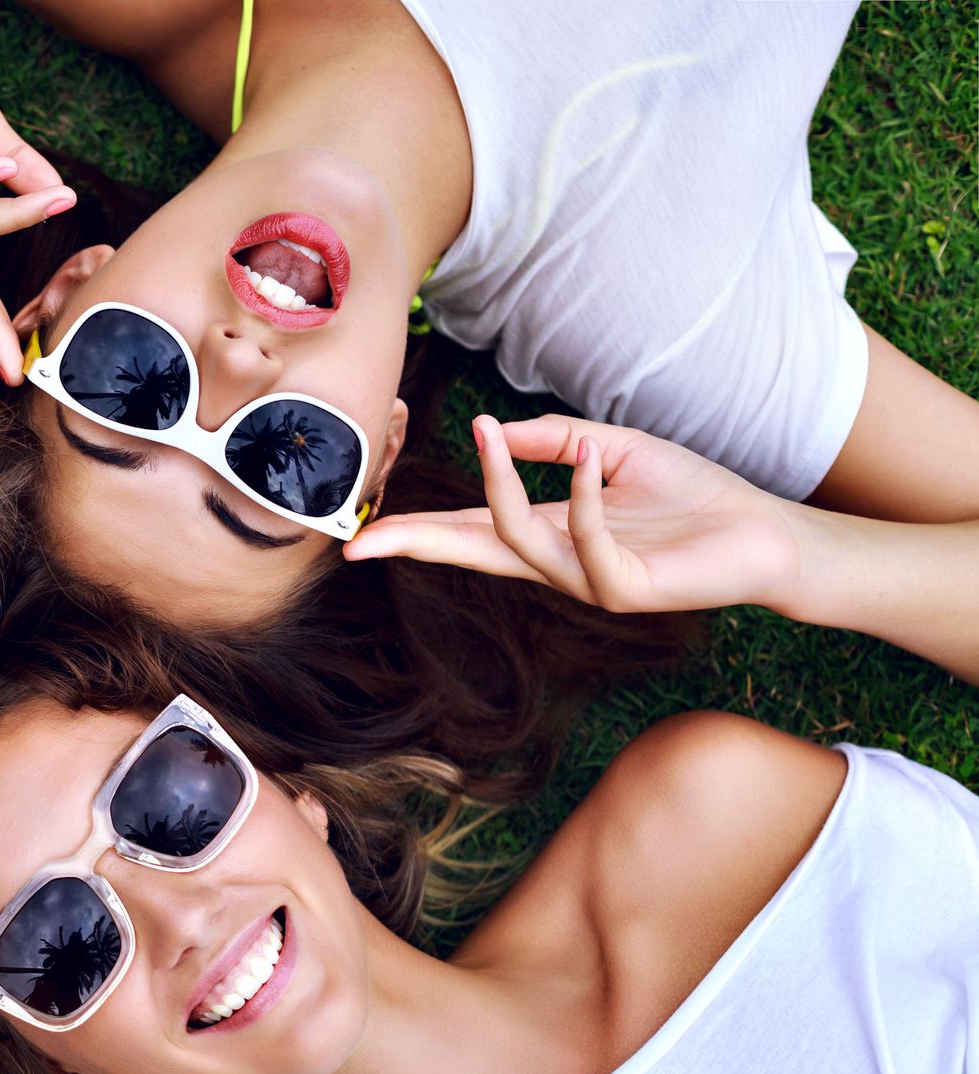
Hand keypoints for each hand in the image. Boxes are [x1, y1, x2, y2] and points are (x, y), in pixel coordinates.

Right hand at [345, 414, 805, 614]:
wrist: (766, 534)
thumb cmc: (694, 496)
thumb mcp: (612, 450)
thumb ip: (554, 440)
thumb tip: (494, 428)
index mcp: (550, 532)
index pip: (470, 531)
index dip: (417, 531)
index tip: (362, 532)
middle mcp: (558, 563)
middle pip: (469, 554)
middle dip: (415, 547)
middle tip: (361, 545)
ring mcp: (587, 582)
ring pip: (517, 543)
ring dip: (500, 486)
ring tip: (492, 433)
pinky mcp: (624, 590)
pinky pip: (586, 544)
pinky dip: (581, 496)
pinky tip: (584, 456)